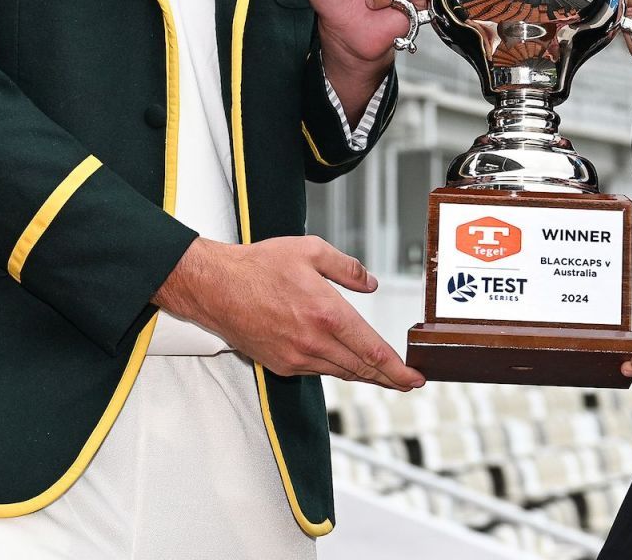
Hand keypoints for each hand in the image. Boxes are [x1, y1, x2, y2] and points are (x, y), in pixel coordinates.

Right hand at [156, 235, 424, 390]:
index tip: (416, 378)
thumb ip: (347, 268)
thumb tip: (370, 284)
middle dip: (389, 377)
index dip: (398, 369)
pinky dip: (335, 367)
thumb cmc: (259, 266)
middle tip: (408, 381)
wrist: (216, 287)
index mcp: (327, 314)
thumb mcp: (311, 250)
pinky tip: (343, 361)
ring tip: (383, 373)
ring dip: (363, 374)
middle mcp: (313, 342)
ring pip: (341, 372)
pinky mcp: (281, 364)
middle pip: (362, 369)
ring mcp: (296, 357)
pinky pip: (317, 370)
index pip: (372, 351)